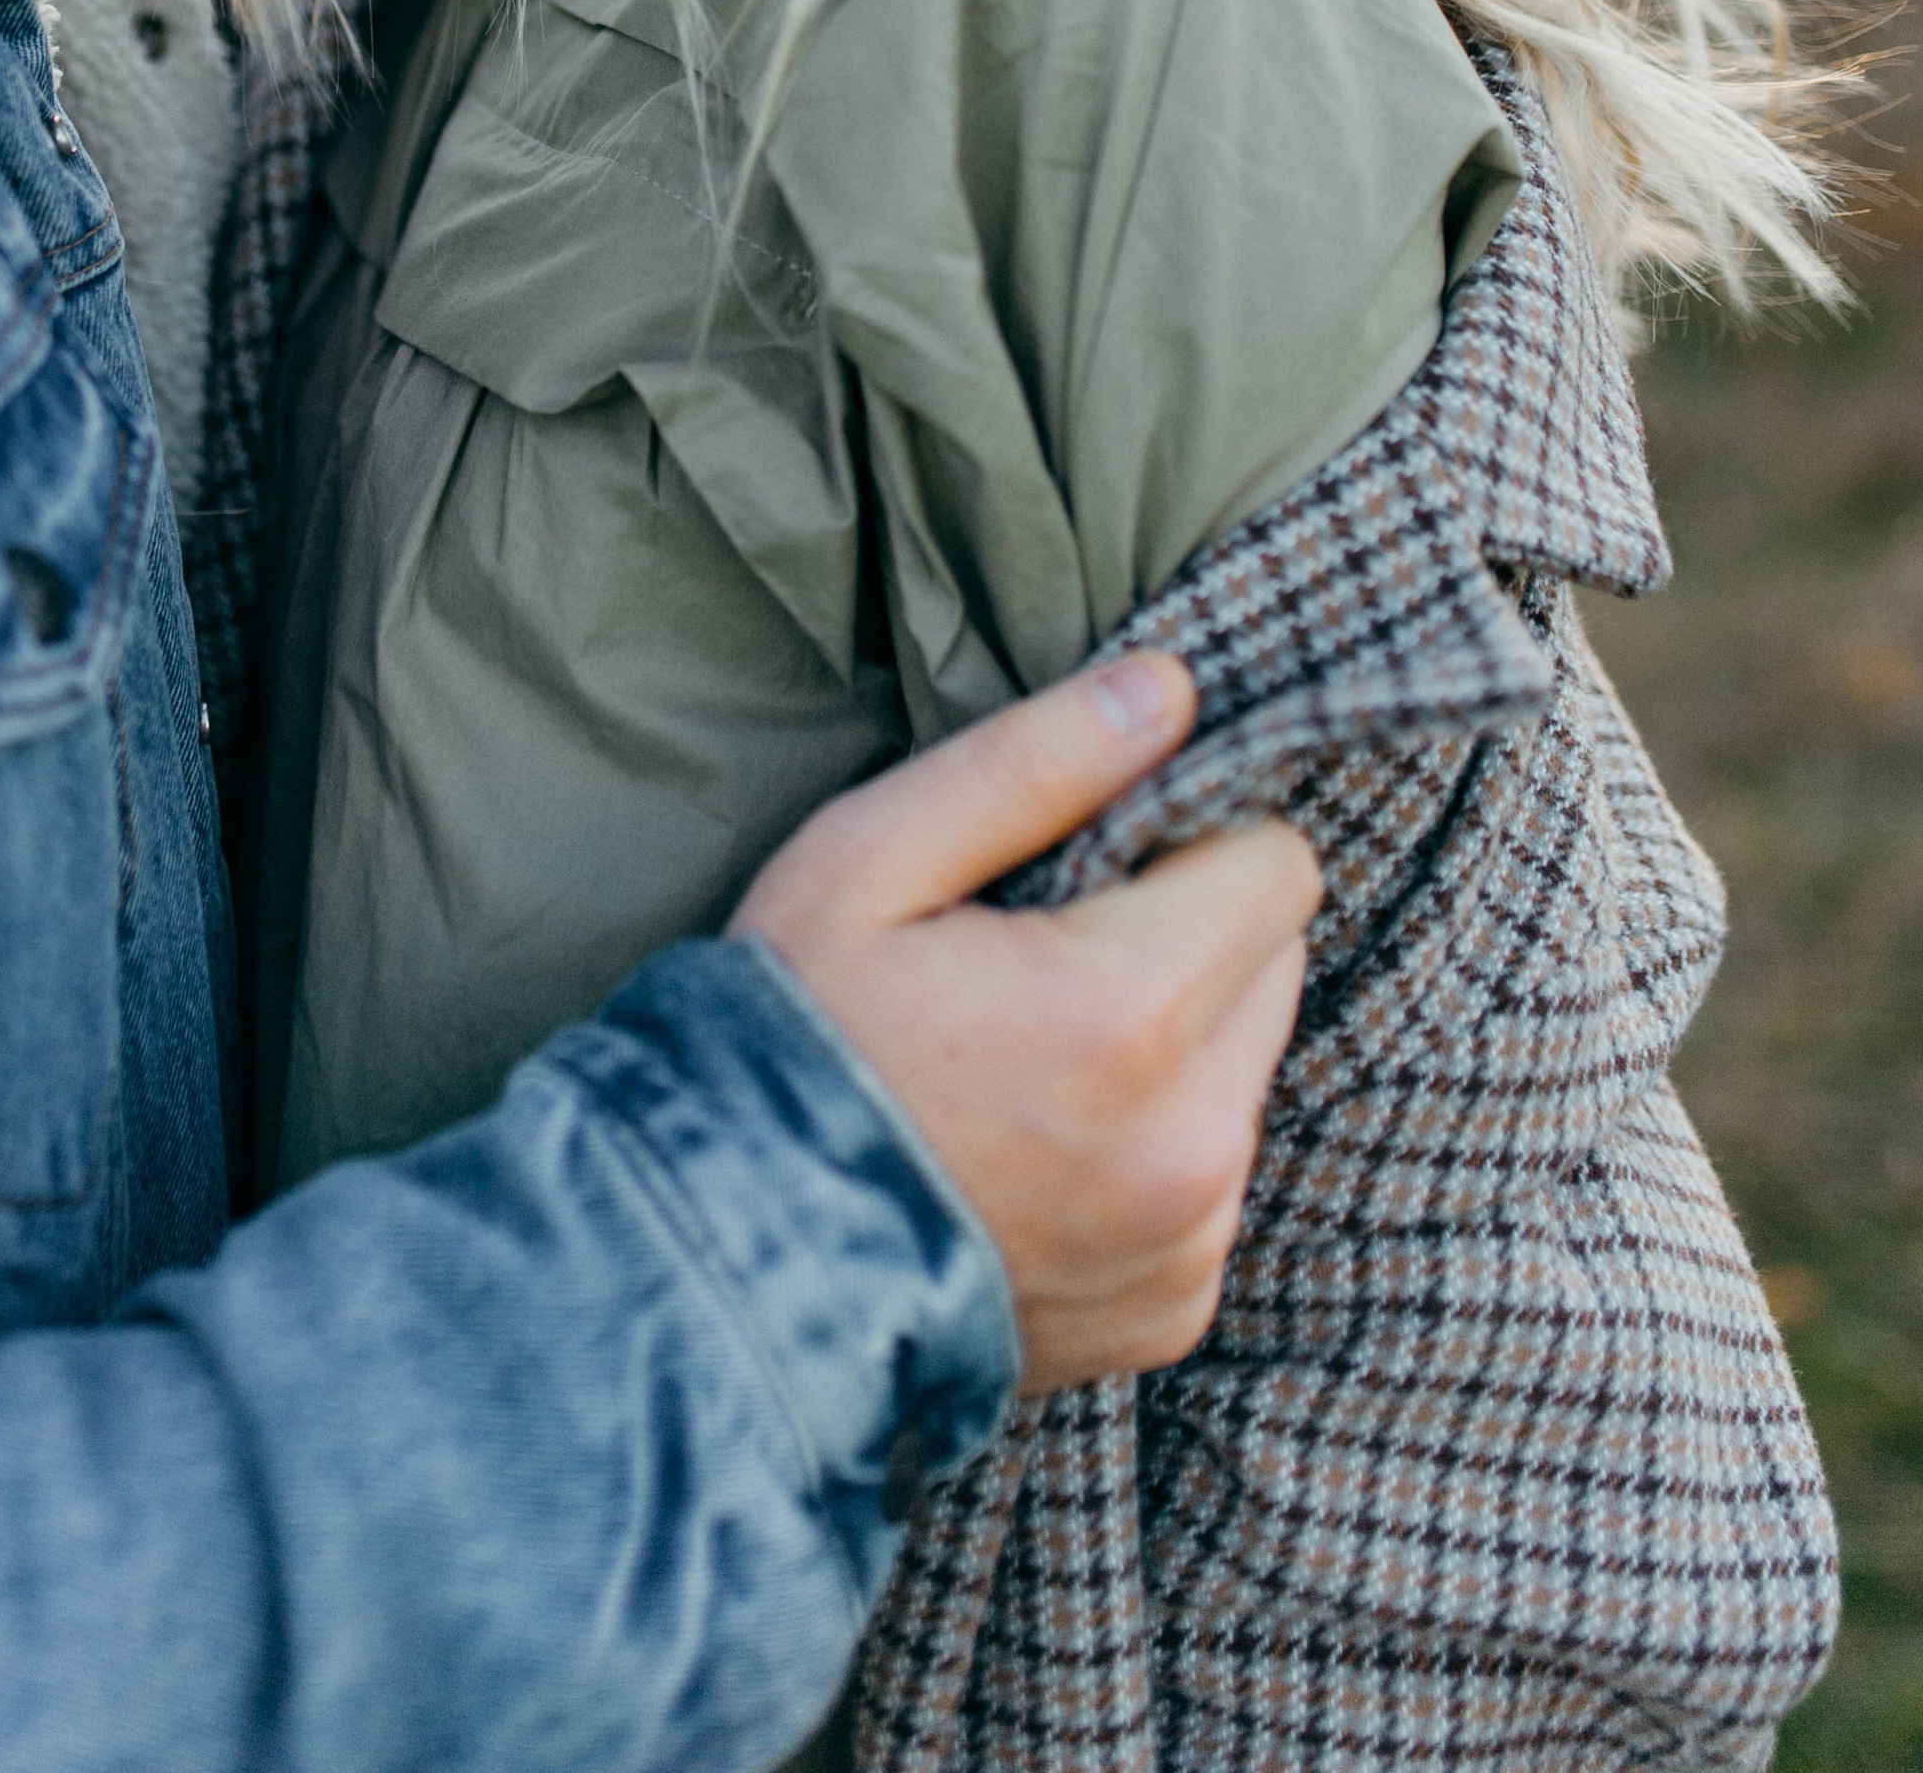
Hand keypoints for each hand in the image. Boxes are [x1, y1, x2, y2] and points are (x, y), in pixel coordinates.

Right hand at [730, 655, 1317, 1387]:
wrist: (724, 1267)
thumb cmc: (790, 1034)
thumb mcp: (871, 859)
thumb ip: (1033, 763)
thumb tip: (1170, 689)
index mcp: (1127, 1014)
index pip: (1275, 867)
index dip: (1192, 835)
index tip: (1099, 855)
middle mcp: (1188, 1143)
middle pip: (1273, 966)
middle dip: (1190, 935)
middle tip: (1047, 953)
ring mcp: (1188, 1241)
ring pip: (1245, 1073)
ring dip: (1178, 1044)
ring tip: (1033, 1058)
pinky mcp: (1174, 1310)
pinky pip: (1211, 1180)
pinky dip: (1152, 1150)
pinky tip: (1039, 1149)